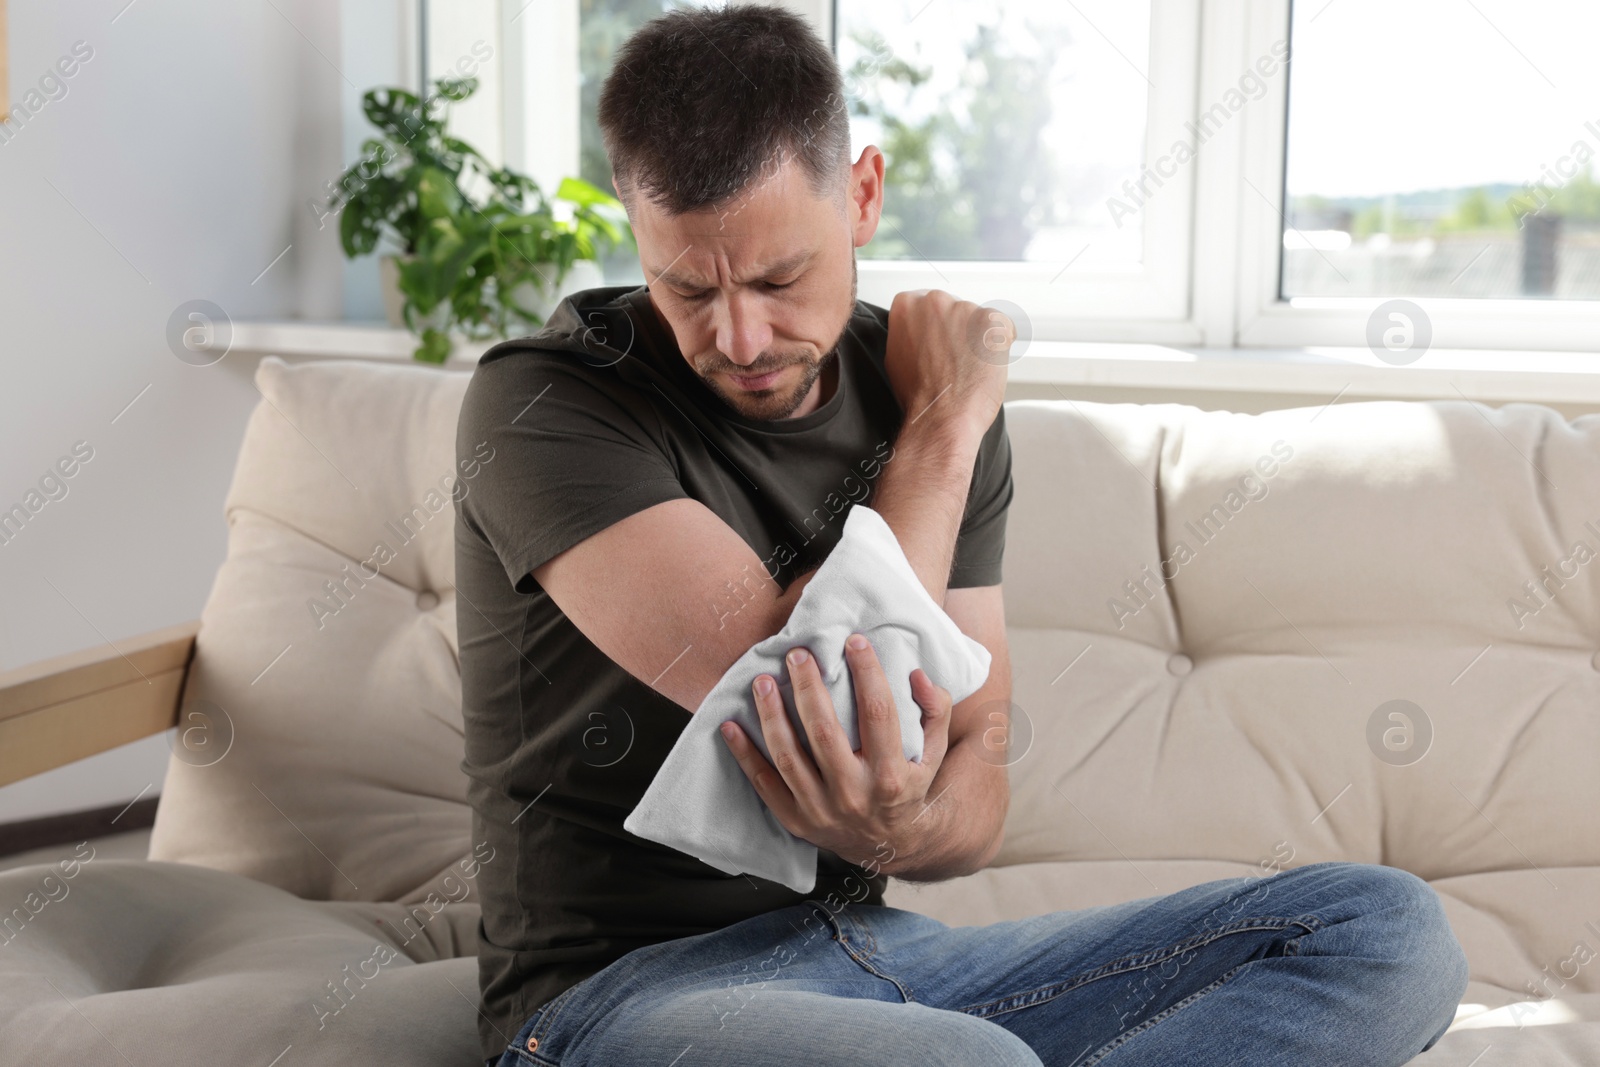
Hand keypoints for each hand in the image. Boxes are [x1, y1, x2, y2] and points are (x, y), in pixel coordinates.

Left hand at [719, 634, 952, 869]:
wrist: (890, 846)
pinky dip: (744, 754)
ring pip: (789, 756)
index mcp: (891, 775)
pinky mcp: (796, 820)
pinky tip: (729, 725)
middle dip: (808, 687)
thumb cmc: (909, 786)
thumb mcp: (935, 753)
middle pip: (824, 731)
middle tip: (797, 654)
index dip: (867, 673)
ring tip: (762, 681)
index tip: (854, 641)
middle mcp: (854, 794)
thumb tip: (916, 672)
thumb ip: (935, 711)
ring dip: (771, 715)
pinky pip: (764, 784)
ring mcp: (821, 809)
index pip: (879, 713)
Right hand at [883, 289, 1011, 449]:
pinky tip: (987, 364)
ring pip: (978, 319)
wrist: (940, 417)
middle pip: (954, 308)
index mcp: (907, 305)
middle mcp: (934, 300)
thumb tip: (918, 330)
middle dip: (957, 330)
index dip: (936, 328)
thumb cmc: (920, 396)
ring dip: (978, 339)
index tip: (938, 344)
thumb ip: (907, 333)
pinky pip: (1004, 327)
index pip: (927, 305)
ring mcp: (964, 309)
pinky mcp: (991, 321)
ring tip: (969, 367)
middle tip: (954, 359)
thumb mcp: (896, 356)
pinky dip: (1001, 345)